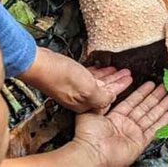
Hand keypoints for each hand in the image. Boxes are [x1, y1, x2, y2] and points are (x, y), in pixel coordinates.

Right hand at [18, 47, 132, 113]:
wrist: (37, 64)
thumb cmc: (59, 75)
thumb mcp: (87, 88)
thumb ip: (101, 96)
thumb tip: (111, 100)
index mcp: (84, 103)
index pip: (107, 98)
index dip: (120, 88)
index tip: (130, 80)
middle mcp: (78, 98)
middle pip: (103, 90)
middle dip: (116, 82)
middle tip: (127, 74)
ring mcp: (72, 88)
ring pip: (96, 82)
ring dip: (109, 75)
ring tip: (118, 68)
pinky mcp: (67, 78)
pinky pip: (87, 76)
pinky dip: (97, 71)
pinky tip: (100, 66)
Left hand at [72, 82, 167, 166]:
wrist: (92, 152)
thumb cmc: (87, 136)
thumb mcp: (92, 111)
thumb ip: (102, 101)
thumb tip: (107, 91)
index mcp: (115, 117)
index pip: (132, 101)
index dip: (142, 92)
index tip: (150, 84)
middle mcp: (126, 125)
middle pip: (144, 107)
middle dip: (155, 96)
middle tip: (165, 87)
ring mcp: (133, 134)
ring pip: (151, 116)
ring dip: (161, 106)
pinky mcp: (139, 142)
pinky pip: (153, 130)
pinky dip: (162, 122)